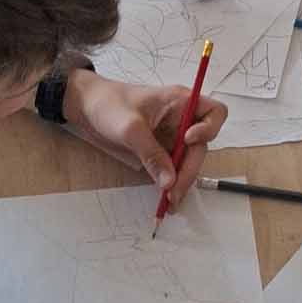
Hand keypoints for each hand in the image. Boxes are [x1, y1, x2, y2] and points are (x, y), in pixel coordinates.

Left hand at [63, 72, 226, 209]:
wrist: (86, 106)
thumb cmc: (109, 104)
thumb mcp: (130, 128)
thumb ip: (151, 155)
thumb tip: (170, 182)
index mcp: (180, 101)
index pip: (214, 112)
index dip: (209, 128)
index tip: (188, 140)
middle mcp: (182, 118)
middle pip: (202, 145)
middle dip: (191, 168)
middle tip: (175, 191)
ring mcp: (172, 134)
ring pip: (189, 159)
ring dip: (183, 179)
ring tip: (170, 201)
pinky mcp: (161, 147)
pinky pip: (174, 166)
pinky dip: (172, 181)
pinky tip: (166, 195)